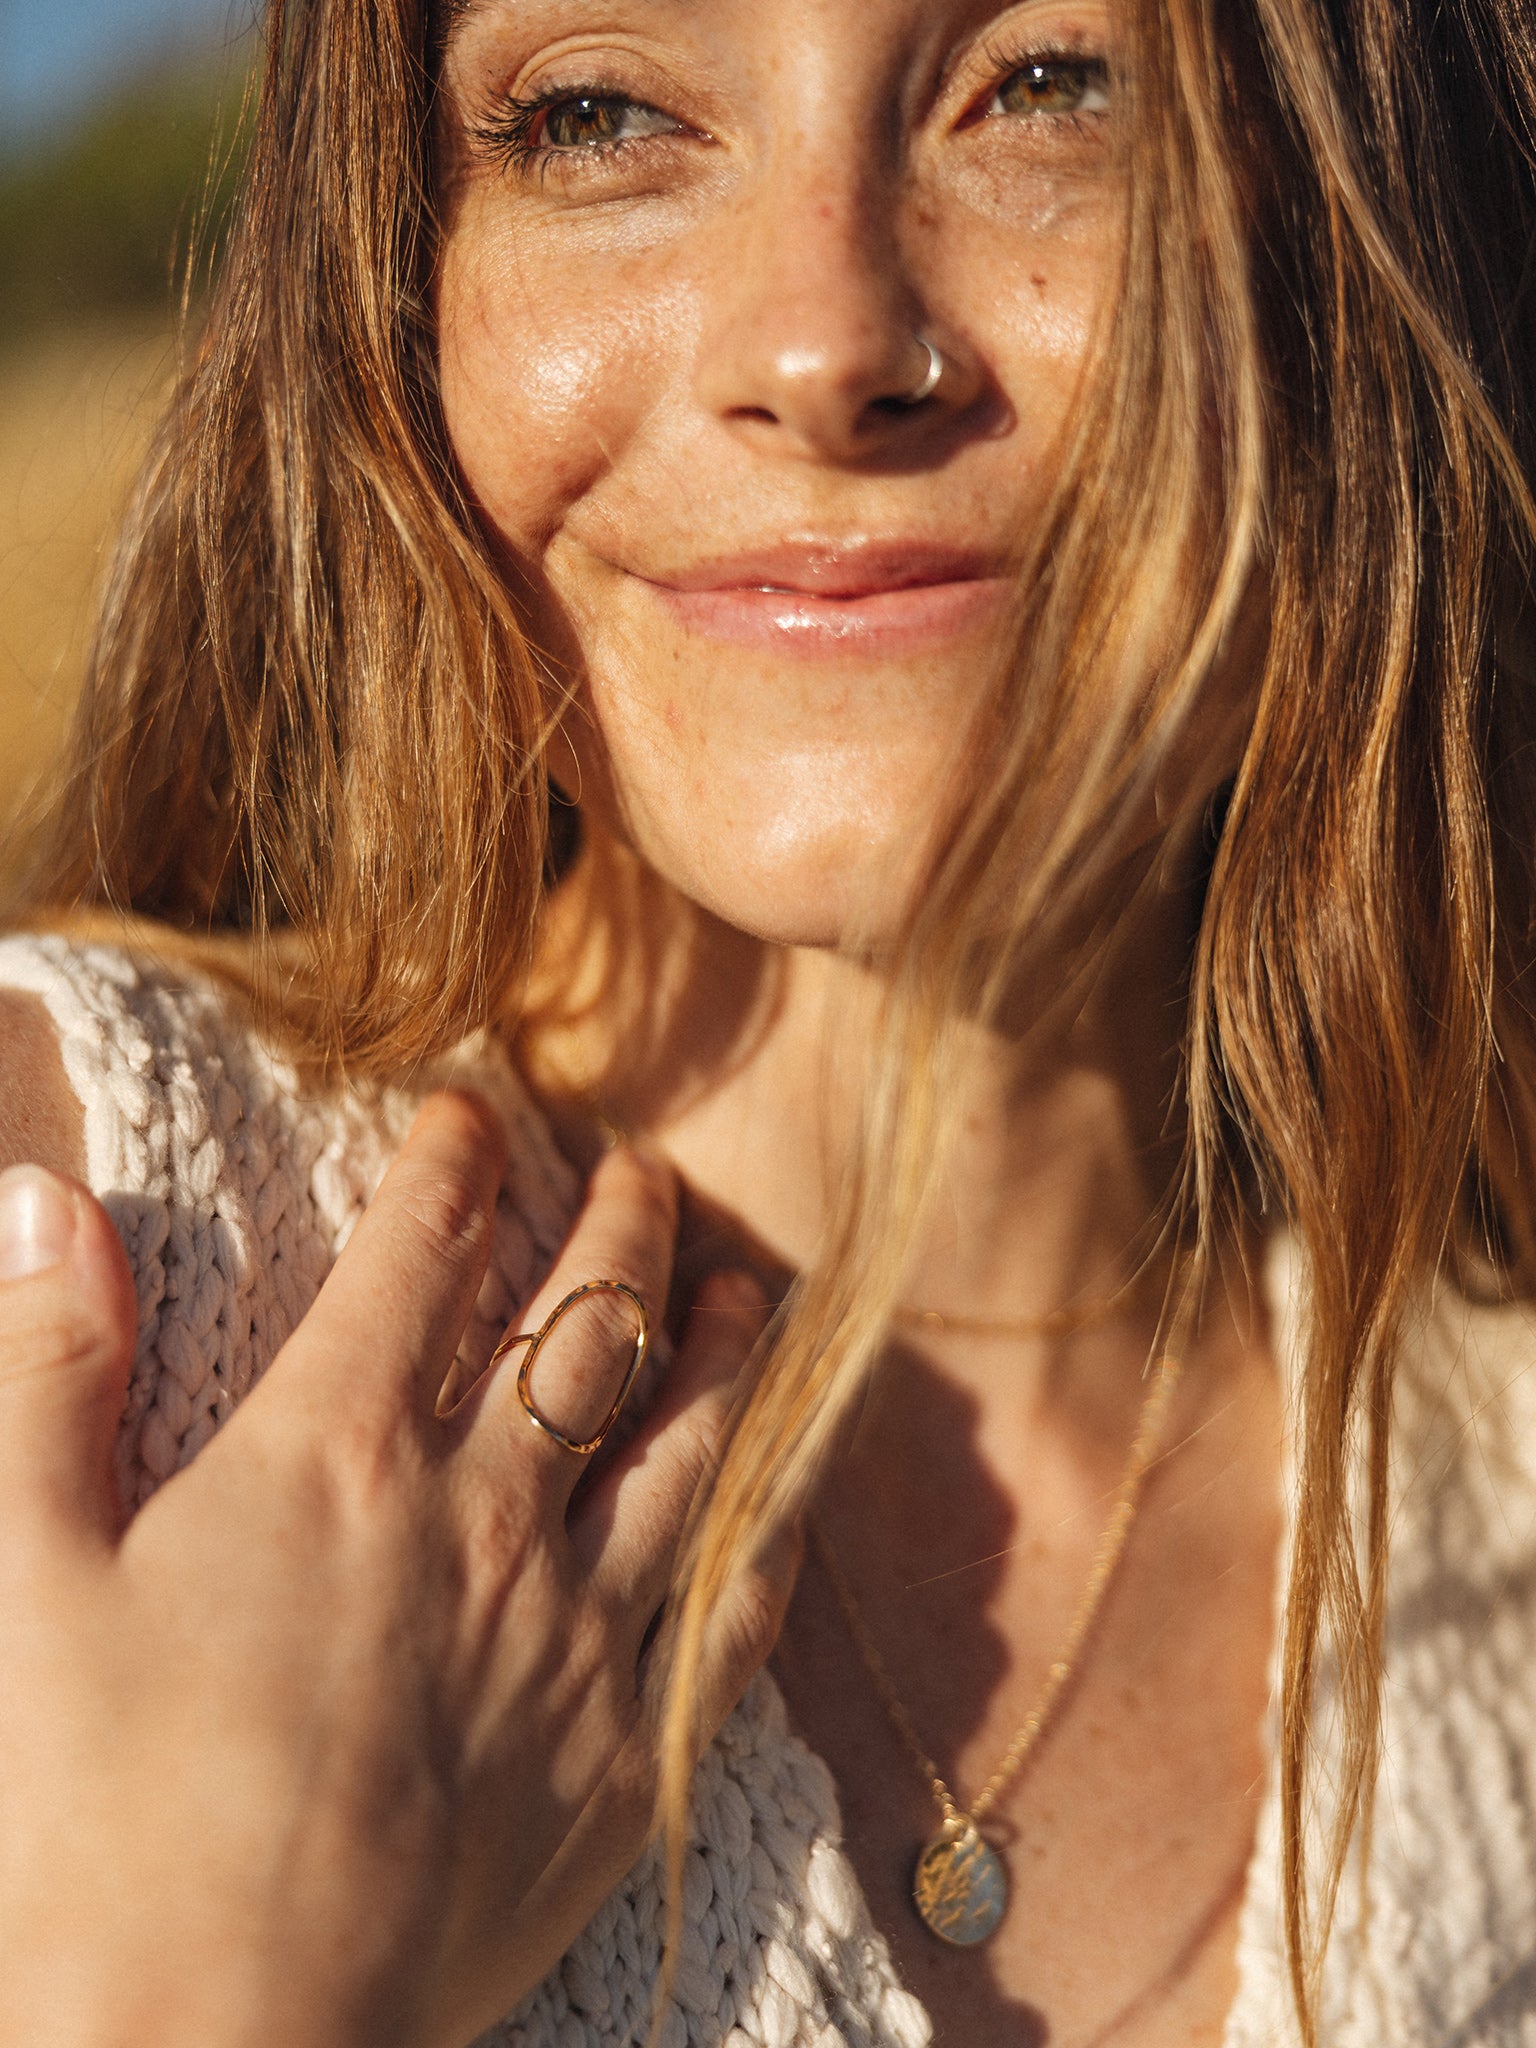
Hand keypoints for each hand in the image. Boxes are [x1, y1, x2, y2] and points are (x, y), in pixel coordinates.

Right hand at [0, 1094, 790, 2047]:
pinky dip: (763, 1529)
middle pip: (587, 1325)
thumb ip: (45, 1376)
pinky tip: (781, 1496)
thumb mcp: (21, 1578)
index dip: (450, 1162)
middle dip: (622, 1224)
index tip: (472, 1111)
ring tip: (748, 1288)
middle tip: (645, 1168)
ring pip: (688, 1443)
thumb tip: (47, 1199)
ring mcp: (573, 1635)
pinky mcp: (623, 1755)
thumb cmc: (87, 1825)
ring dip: (723, 1349)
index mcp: (335, 1456)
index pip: (420, 1254)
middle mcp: (482, 1518)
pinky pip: (731, 1609)